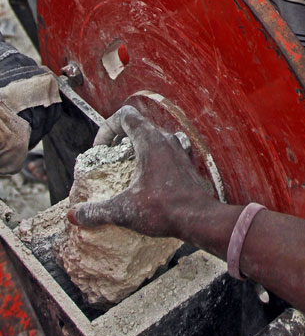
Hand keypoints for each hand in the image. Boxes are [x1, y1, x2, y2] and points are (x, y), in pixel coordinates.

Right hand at [68, 106, 215, 239]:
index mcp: (150, 141)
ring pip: (155, 136)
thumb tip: (73, 215)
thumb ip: (96, 211)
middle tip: (110, 158)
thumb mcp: (123, 211)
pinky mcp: (186, 163)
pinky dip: (155, 156)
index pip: (125, 116)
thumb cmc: (164, 209)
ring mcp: (179, 150)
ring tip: (128, 166)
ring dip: (139, 145)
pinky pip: (168, 149)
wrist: (200, 219)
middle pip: (139, 125)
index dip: (107, 128)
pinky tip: (150, 176)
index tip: (101, 149)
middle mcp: (166, 139)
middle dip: (120, 138)